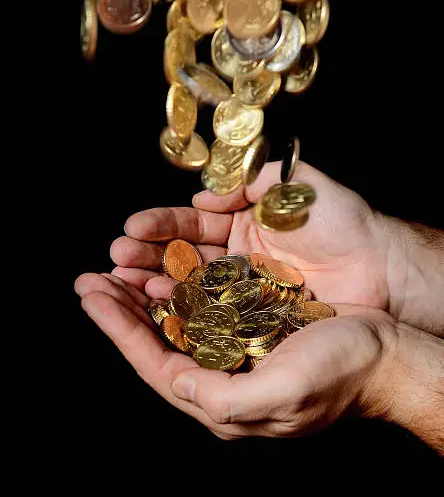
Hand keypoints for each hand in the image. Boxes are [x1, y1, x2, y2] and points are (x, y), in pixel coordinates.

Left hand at [74, 271, 396, 439]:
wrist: (379, 354)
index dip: (119, 330)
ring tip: (118, 268)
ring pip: (174, 321)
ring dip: (144, 294)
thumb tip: (178, 384)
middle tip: (91, 279)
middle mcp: (220, 375)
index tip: (92, 297)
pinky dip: (179, 287)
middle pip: (156, 342)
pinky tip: (164, 271)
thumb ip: (226, 398)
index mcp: (221, 400)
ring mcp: (233, 349)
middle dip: (121, 310)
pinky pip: (202, 306)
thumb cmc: (339, 373)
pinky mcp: (249, 326)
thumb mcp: (284, 392)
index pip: (154, 364)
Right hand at [108, 161, 388, 308]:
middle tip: (116, 259)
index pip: (192, 221)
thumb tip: (203, 196)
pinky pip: (213, 312)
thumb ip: (249, 182)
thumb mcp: (292, 186)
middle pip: (183, 255)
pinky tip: (159, 310)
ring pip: (191, 285)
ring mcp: (243, 286)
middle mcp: (237, 253)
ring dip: (156, 285)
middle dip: (147, 256)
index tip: (132, 228)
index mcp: (243, 220)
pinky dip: (185, 311)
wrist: (380, 265)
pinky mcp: (254, 314)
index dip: (162, 225)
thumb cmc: (341, 220)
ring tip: (124, 285)